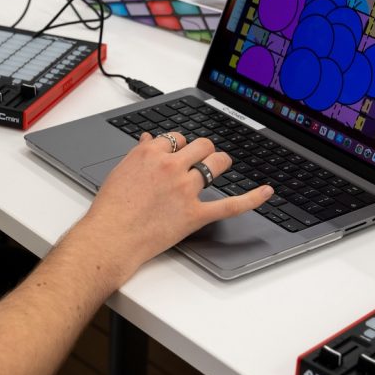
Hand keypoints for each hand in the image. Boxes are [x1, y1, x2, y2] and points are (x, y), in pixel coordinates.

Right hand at [75, 132, 271, 284]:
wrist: (110, 237)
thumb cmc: (110, 208)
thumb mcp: (120, 171)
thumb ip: (139, 153)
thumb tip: (150, 139)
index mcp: (150, 153)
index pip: (177, 137)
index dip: (180, 145)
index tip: (179, 153)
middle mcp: (171, 166)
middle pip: (201, 145)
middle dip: (203, 150)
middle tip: (202, 159)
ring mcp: (185, 189)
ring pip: (216, 165)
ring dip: (220, 163)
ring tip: (220, 166)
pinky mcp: (195, 214)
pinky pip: (230, 205)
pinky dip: (252, 198)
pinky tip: (265, 192)